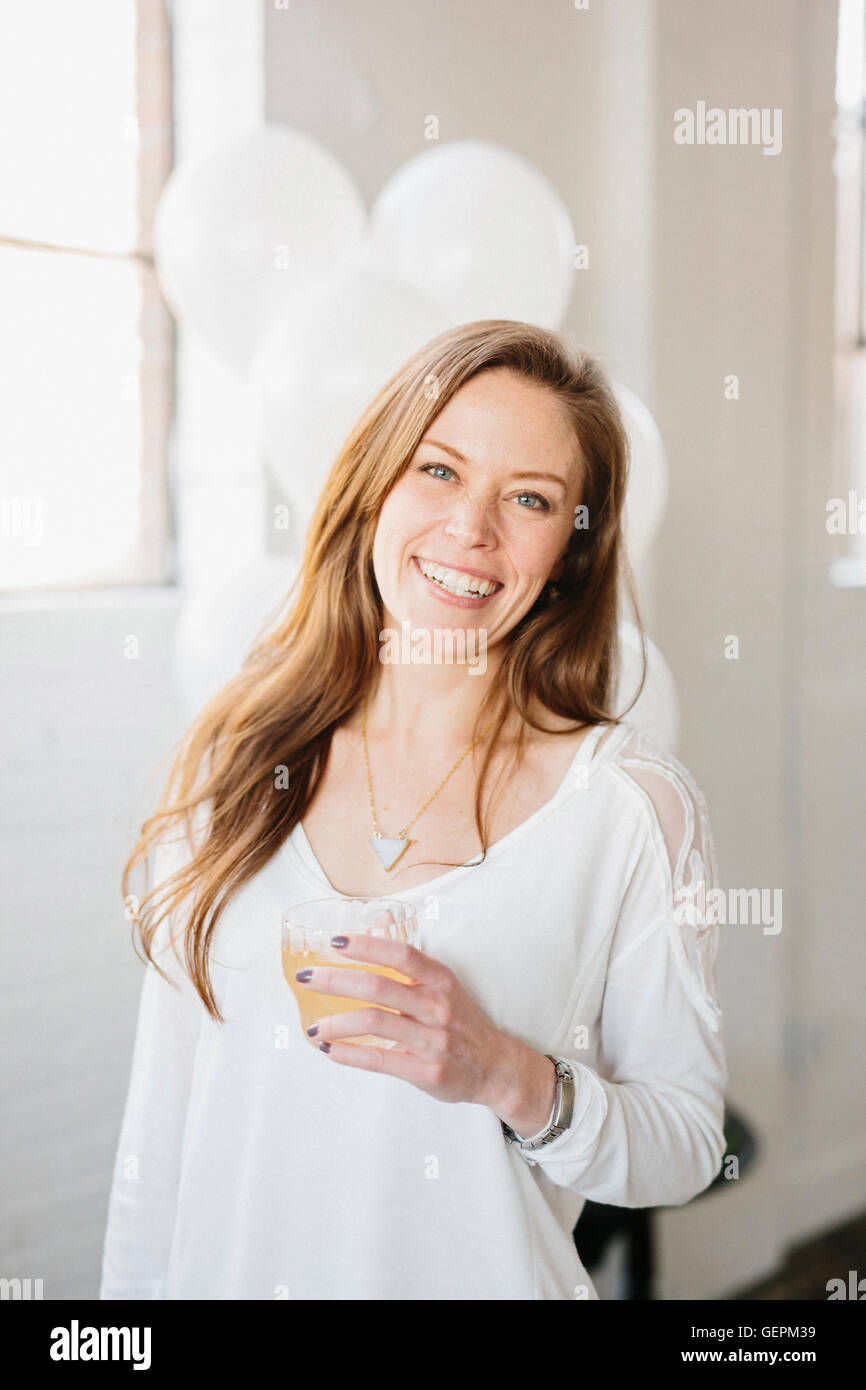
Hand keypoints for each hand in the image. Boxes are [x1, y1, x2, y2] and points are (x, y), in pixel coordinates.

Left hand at [295, 932, 557, 1133]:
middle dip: (336, 981)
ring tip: (314, 1027)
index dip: (366, 945)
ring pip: (375, 1023)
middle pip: (379, 987)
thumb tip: (381, 917)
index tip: (334, 942)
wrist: (496, 1067)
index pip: (401, 955)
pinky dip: (350, 1055)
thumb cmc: (462, 1021)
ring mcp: (433, 1040)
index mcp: (440, 980)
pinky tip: (330, 1050)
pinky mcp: (426, 1071)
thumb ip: (409, 956)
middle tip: (306, 978)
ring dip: (337, 1023)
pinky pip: (380, 1060)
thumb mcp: (443, 983)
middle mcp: (437, 1006)